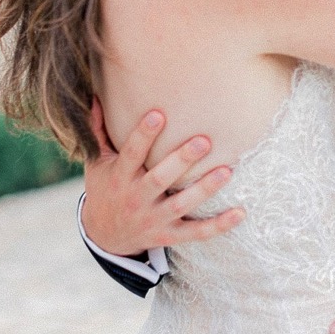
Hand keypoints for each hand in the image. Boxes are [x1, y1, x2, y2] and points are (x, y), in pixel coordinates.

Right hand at [81, 97, 245, 256]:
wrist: (104, 236)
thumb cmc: (105, 189)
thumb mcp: (97, 163)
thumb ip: (98, 131)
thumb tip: (94, 97)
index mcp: (120, 177)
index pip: (131, 154)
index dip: (143, 135)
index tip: (158, 113)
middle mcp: (136, 199)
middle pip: (160, 179)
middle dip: (182, 160)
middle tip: (204, 141)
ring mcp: (153, 219)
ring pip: (181, 205)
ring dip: (204, 189)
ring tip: (227, 171)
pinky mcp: (168, 235)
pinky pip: (195, 233)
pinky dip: (218, 225)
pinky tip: (240, 213)